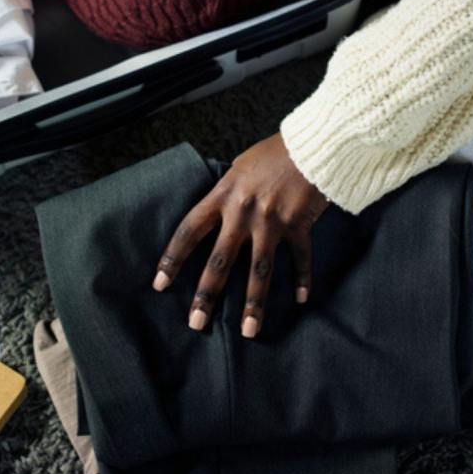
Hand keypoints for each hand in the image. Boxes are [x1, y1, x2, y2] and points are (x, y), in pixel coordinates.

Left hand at [152, 133, 329, 337]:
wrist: (312, 143)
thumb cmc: (273, 152)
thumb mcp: (239, 167)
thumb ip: (226, 193)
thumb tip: (215, 213)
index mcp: (223, 195)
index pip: (189, 230)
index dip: (173, 258)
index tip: (160, 284)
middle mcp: (243, 212)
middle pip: (220, 259)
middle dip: (206, 294)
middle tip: (196, 323)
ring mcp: (272, 221)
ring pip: (259, 269)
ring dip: (253, 302)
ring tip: (248, 330)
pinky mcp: (299, 225)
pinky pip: (300, 258)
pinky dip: (302, 279)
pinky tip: (301, 300)